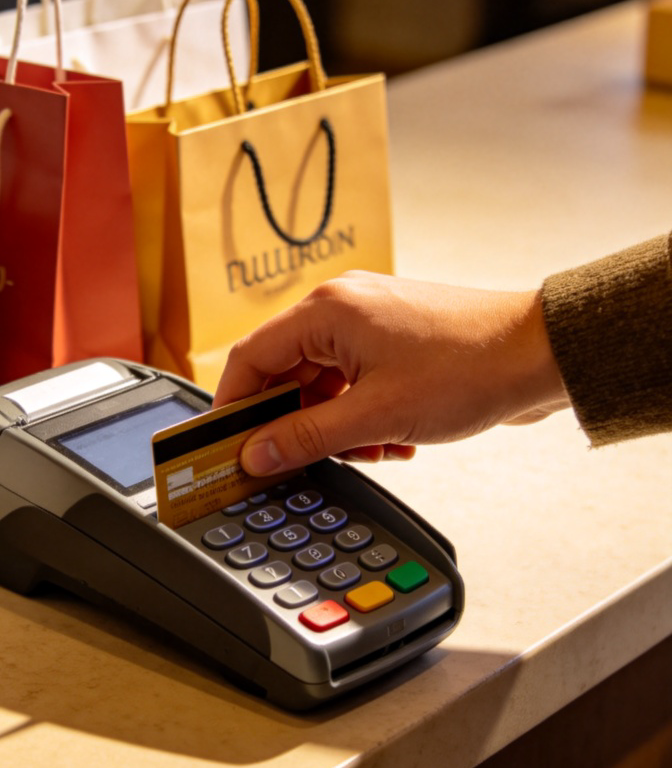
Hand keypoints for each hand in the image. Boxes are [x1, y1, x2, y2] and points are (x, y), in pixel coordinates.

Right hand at [212, 271, 571, 474]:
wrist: (544, 354)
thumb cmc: (471, 367)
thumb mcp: (375, 416)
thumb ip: (306, 438)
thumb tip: (255, 455)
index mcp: (326, 310)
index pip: (250, 357)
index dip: (232, 406)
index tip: (225, 444)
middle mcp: (342, 307)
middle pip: (285, 371)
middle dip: (293, 422)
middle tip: (295, 460)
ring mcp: (369, 322)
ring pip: (322, 382)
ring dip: (332, 424)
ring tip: (364, 451)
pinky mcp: (393, 340)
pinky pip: (353, 381)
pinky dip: (359, 415)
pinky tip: (387, 440)